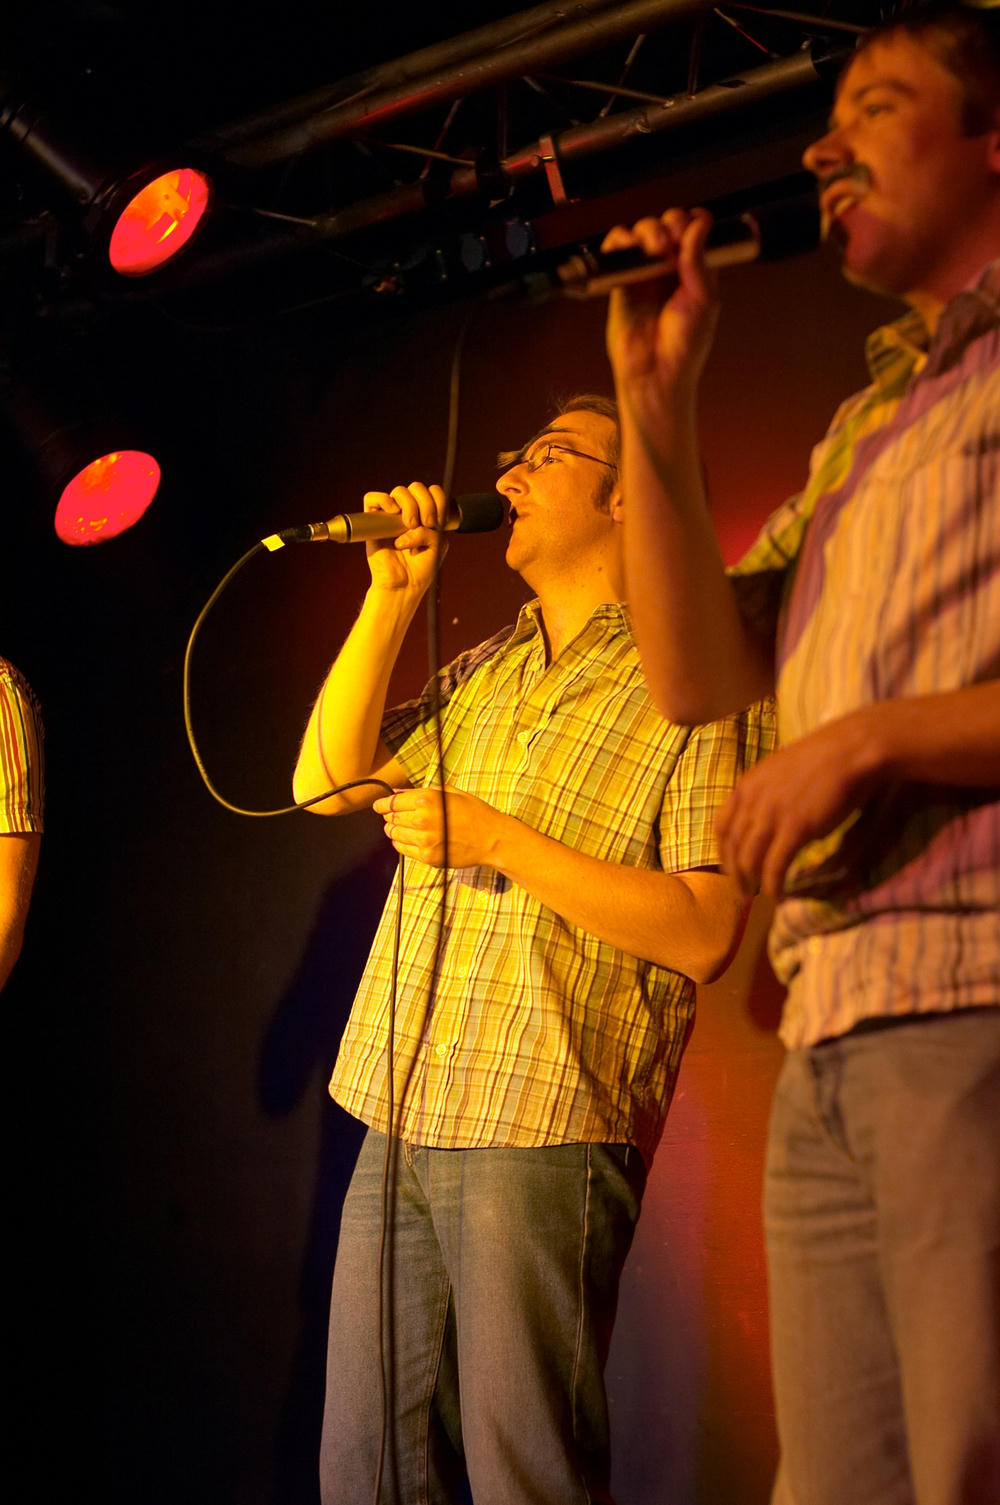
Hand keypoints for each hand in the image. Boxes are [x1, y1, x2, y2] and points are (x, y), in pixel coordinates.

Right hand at [363, 482, 447, 593]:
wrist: (403, 585)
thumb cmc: (420, 568)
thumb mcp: (439, 544)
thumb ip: (435, 526)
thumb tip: (415, 520)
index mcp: (426, 516)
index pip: (433, 492)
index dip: (438, 500)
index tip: (438, 521)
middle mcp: (408, 512)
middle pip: (417, 487)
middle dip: (426, 503)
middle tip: (426, 523)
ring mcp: (391, 516)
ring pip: (400, 491)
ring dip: (410, 506)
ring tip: (409, 526)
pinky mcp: (374, 521)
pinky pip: (372, 498)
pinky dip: (383, 500)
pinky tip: (393, 513)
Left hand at [373, 784, 502, 868]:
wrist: (492, 838)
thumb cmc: (474, 812)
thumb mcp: (449, 792)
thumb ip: (420, 792)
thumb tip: (396, 793)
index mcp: (427, 799)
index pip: (391, 803)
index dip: (381, 804)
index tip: (378, 806)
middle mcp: (423, 819)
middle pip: (391, 818)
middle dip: (389, 817)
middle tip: (392, 816)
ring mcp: (425, 840)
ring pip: (394, 834)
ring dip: (393, 830)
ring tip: (400, 827)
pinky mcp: (428, 857)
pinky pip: (403, 850)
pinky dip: (401, 843)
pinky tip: (409, 839)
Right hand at [603, 207, 719, 391]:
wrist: (655, 373)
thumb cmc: (685, 345)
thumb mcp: (703, 300)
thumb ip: (699, 261)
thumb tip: (699, 223)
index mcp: (696, 269)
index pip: (694, 228)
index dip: (693, 221)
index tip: (692, 230)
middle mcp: (670, 267)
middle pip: (668, 223)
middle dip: (671, 223)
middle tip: (672, 242)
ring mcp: (645, 273)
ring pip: (642, 230)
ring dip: (648, 229)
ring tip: (656, 247)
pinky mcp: (621, 282)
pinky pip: (617, 251)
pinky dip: (619, 240)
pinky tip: (628, 245)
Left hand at [715, 711, 882, 897]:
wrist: (849, 751)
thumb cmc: (823, 760)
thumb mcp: (779, 773)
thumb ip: (765, 797)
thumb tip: (766, 824)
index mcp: (745, 786)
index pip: (721, 827)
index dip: (723, 852)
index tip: (730, 868)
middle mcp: (751, 801)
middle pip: (733, 848)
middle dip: (735, 874)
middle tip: (742, 893)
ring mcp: (771, 815)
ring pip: (749, 860)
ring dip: (750, 884)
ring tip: (757, 899)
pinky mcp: (795, 829)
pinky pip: (775, 866)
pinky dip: (773, 885)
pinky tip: (777, 896)